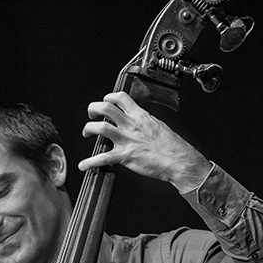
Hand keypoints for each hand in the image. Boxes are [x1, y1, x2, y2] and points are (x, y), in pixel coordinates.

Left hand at [79, 91, 210, 192]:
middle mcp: (131, 125)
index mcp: (140, 116)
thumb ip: (144, 122)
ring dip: (88, 129)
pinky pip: (102, 158)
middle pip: (105, 107)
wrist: (179, 160)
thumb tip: (138, 121)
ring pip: (100, 127)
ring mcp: (127, 139)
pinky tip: (83, 165)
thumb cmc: (172, 146)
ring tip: (86, 133)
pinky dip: (89, 162)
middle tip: (91, 115)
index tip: (105, 101)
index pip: (120, 97)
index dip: (108, 97)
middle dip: (93, 109)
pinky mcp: (124, 156)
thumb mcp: (158, 126)